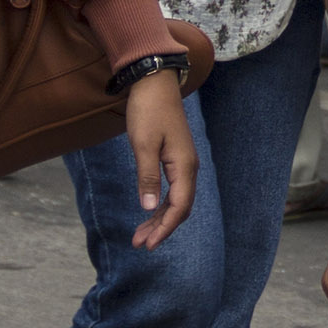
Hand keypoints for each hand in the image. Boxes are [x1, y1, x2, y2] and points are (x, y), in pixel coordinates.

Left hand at [121, 68, 199, 247]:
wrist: (154, 82)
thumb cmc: (148, 111)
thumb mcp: (142, 145)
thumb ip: (147, 178)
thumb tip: (149, 207)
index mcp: (184, 166)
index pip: (179, 207)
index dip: (165, 228)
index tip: (148, 244)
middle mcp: (188, 167)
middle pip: (179, 208)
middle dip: (161, 228)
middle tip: (139, 244)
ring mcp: (182, 163)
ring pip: (175, 200)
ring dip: (159, 218)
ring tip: (139, 234)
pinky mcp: (174, 158)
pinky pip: (171, 188)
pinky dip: (159, 203)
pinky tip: (148, 211)